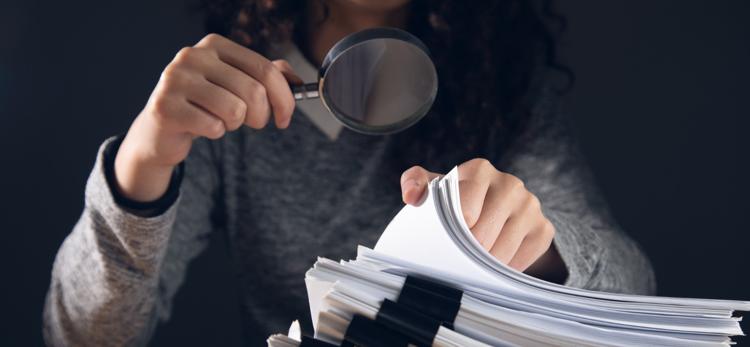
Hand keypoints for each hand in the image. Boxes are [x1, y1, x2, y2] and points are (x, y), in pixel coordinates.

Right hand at [115, 34, 301, 201]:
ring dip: (235, 124)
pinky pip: (213, 126)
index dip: (284, 98)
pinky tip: (201, 126)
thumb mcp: (235, 84)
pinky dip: (215, 132)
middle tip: (251, 122)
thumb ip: (266, 76)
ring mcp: (176, 80)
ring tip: (220, 120)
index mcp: (215, 45)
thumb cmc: (204, 104)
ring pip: (235, 110)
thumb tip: (297, 81)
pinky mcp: (165, 107)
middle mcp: (193, 56)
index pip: (266, 69)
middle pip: (254, 91)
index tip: (286, 117)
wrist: (161, 129)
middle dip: (261, 116)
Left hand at [400, 159, 563, 276]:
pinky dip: (503, 269)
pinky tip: (494, 260)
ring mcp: (530, 205)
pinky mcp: (544, 229)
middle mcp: (509, 183)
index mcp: (479, 170)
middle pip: (481, 235)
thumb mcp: (435, 189)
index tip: (445, 238)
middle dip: (466, 251)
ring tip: (474, 258)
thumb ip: (414, 183)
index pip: (464, 210)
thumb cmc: (457, 201)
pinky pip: (521, 261)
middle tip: (457, 253)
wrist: (492, 213)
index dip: (452, 231)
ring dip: (483, 264)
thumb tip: (412, 196)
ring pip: (501, 252)